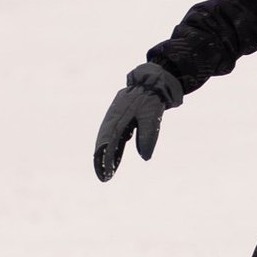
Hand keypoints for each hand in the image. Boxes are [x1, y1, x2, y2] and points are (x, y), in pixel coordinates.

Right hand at [94, 61, 183, 180]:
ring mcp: (118, 116)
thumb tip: (145, 157)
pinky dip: (116, 146)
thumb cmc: (152, 96)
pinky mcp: (124, 117)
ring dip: (109, 154)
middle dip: (102, 159)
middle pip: (104, 141)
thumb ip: (148, 136)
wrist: (155, 79)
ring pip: (110, 139)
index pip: (108, 140)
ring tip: (107, 171)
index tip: (105, 172)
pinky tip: (116, 157)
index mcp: (117, 115)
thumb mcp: (152, 116)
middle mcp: (114, 117)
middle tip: (103, 176)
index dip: (104, 157)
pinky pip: (117, 135)